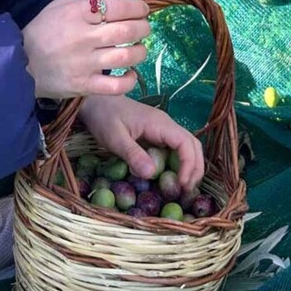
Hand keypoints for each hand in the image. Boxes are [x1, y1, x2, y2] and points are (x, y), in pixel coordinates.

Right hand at [23, 0, 150, 98]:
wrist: (18, 63)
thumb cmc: (42, 31)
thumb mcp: (60, 6)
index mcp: (77, 14)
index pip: (117, 7)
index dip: (137, 8)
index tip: (142, 10)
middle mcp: (83, 37)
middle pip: (126, 30)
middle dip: (143, 28)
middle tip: (144, 28)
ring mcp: (84, 63)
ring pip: (125, 57)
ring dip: (140, 52)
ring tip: (139, 49)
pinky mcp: (84, 85)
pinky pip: (115, 86)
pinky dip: (130, 80)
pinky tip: (131, 74)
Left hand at [78, 95, 203, 189]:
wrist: (96, 101)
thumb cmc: (104, 117)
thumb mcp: (115, 138)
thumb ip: (133, 154)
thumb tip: (151, 174)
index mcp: (160, 124)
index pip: (186, 143)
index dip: (189, 165)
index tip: (182, 184)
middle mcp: (166, 125)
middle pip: (192, 145)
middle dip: (195, 168)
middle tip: (187, 190)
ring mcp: (162, 129)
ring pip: (186, 146)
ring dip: (189, 165)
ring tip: (183, 186)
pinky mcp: (156, 134)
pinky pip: (174, 148)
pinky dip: (179, 163)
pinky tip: (171, 176)